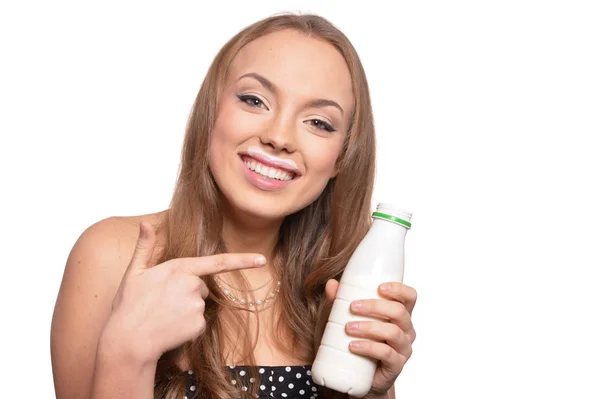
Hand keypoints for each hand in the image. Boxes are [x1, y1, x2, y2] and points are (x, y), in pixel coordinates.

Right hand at [105, 222, 265, 363]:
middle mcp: (192, 285)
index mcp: (179, 269)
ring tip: (163, 315)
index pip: (217, 262)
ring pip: (199, 304)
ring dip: (185, 309)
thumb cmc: (128, 306)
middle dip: (187, 292)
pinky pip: (199, 322)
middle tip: (162, 302)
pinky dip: (187, 326)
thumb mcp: (133, 273)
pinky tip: (170, 327)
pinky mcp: (199, 325)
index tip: (262, 259)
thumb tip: (145, 223)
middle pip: (201, 286)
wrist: (128, 342)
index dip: (242, 260)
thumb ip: (144, 246)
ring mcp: (197, 306)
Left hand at [325, 279, 416, 398]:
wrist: (359, 376)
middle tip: (352, 307)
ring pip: (393, 332)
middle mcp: (406, 330)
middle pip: (400, 312)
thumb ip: (341, 301)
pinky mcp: (395, 366)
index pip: (409, 297)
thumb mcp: (350, 318)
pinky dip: (369, 347)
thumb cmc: (359, 340)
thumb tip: (331, 284)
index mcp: (400, 315)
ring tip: (348, 327)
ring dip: (369, 327)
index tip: (379, 287)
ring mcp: (403, 349)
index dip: (399, 289)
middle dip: (375, 306)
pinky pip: (387, 354)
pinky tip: (353, 346)